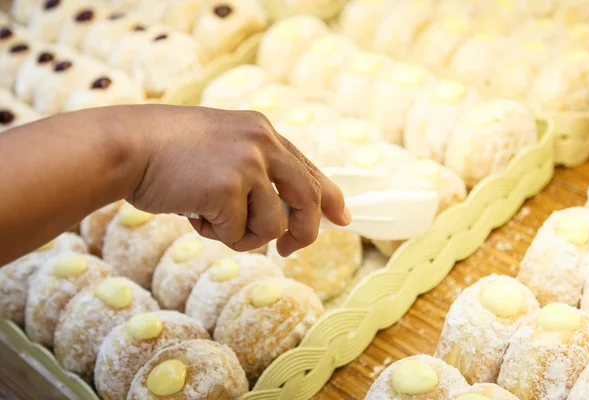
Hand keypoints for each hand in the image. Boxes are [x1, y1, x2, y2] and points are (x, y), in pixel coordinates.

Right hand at [124, 105, 350, 255]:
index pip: (308, 169)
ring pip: (272, 226)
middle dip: (303, 232)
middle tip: (289, 250)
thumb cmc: (167, 152)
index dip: (329, 197)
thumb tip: (281, 215)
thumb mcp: (222, 148)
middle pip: (307, 199)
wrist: (127, 145)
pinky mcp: (228, 188)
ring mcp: (247, 164)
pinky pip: (237, 233)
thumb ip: (254, 171)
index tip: (342, 218)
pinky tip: (192, 211)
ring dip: (242, 234)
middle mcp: (262, 143)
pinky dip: (215, 233)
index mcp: (262, 131)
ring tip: (209, 217)